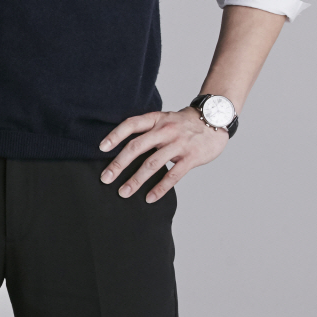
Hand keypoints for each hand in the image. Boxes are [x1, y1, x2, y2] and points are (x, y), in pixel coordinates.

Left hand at [98, 106, 228, 202]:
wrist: (215, 121)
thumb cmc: (185, 123)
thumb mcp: (165, 119)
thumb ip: (148, 130)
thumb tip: (125, 146)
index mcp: (157, 119)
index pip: (131, 124)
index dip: (115, 135)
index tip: (101, 148)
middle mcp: (165, 130)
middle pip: (137, 147)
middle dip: (119, 164)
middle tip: (106, 178)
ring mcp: (178, 144)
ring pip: (152, 164)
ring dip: (136, 180)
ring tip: (123, 192)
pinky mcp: (191, 158)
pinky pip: (173, 175)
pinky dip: (160, 188)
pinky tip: (149, 198)